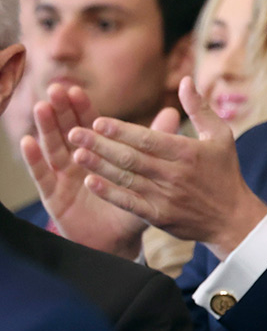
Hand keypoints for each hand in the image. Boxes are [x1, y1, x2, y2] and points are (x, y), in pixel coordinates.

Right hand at [21, 83, 149, 258]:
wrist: (119, 240)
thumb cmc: (133, 204)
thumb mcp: (146, 173)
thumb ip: (156, 143)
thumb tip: (173, 112)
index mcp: (100, 153)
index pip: (90, 125)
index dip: (82, 108)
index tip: (76, 90)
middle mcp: (78, 161)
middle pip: (68, 131)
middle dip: (62, 111)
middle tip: (56, 90)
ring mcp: (63, 177)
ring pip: (54, 148)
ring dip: (47, 128)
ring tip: (43, 108)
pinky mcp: (53, 196)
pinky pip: (42, 176)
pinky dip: (34, 159)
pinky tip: (28, 142)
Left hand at [66, 77, 266, 258]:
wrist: (234, 219)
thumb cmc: (226, 173)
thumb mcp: (221, 136)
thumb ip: (200, 108)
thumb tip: (185, 80)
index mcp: (188, 152)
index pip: (147, 139)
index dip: (120, 130)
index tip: (97, 121)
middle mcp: (174, 174)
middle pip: (130, 158)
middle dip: (100, 144)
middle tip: (74, 133)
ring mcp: (166, 197)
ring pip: (126, 178)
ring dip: (99, 166)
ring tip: (76, 153)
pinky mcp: (160, 217)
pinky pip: (129, 203)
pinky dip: (109, 193)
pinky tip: (90, 182)